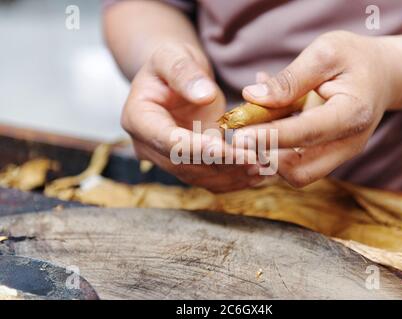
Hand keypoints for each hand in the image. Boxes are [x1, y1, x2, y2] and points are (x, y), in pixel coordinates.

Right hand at [122, 42, 261, 191]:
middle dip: (221, 164)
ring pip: (200, 176)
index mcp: (138, 119)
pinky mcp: (188, 164)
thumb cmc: (170, 62)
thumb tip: (204, 95)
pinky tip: (258, 173)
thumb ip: (184, 72)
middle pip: (185, 164)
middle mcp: (149, 146)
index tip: (222, 148)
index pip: (167, 140)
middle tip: (254, 159)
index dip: (195, 147)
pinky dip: (234, 177)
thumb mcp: (172, 55)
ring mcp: (168, 159)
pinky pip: (210, 178)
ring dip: (232, 175)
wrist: (174, 77)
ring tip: (262, 167)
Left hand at [238, 31, 401, 187]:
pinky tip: (262, 120)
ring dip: (267, 154)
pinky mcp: (326, 156)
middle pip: (300, 172)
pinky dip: (274, 147)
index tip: (240, 136)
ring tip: (250, 124)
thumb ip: (289, 79)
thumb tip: (252, 97)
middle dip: (266, 157)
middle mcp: (348, 144)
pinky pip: (294, 161)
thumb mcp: (325, 53)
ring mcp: (338, 155)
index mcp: (352, 114)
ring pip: (295, 173)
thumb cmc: (355, 59)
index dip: (271, 137)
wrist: (382, 75)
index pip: (306, 133)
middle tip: (239, 135)